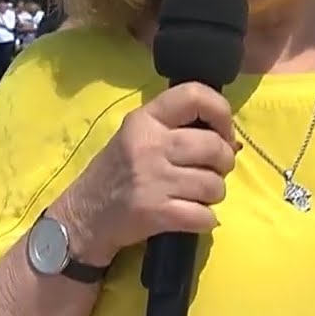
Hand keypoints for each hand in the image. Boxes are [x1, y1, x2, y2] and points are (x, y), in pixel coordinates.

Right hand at [52, 82, 239, 264]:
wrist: (84, 216)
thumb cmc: (115, 173)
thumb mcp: (137, 136)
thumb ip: (175, 129)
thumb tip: (230, 139)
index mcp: (145, 120)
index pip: (195, 95)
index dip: (221, 112)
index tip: (222, 132)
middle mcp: (150, 145)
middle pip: (214, 146)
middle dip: (224, 163)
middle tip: (211, 171)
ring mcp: (153, 180)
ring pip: (215, 185)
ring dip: (213, 195)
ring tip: (196, 195)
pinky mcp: (156, 213)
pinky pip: (204, 216)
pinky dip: (205, 220)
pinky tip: (190, 216)